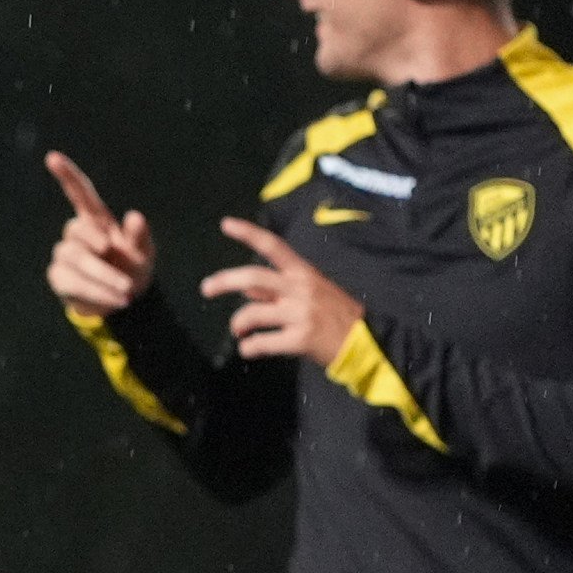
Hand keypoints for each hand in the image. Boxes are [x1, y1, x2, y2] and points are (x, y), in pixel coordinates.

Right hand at [42, 151, 155, 316]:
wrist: (121, 299)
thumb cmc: (133, 268)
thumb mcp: (145, 253)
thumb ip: (140, 237)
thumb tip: (135, 216)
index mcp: (98, 221)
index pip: (80, 194)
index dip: (67, 175)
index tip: (52, 157)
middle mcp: (78, 235)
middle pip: (76, 230)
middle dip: (95, 243)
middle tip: (111, 253)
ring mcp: (65, 256)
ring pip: (75, 258)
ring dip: (103, 276)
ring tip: (126, 291)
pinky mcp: (60, 278)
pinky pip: (73, 282)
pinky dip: (97, 292)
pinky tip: (116, 301)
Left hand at [203, 216, 364, 364]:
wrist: (366, 342)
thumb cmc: (336, 316)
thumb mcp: (312, 292)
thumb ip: (279, 289)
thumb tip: (246, 290)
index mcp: (304, 273)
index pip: (273, 246)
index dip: (248, 233)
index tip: (225, 224)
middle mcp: (300, 289)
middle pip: (252, 279)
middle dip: (223, 281)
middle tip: (206, 288)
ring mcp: (300, 314)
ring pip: (251, 314)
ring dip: (237, 324)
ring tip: (239, 332)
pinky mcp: (300, 339)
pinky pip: (261, 343)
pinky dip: (249, 348)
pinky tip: (250, 348)